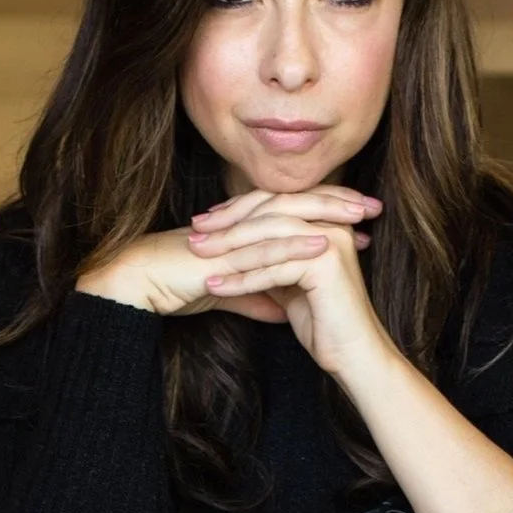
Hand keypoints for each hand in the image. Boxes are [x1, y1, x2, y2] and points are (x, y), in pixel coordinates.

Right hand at [80, 185, 379, 326]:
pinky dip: (296, 243)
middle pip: (298, 204)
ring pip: (287, 218)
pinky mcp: (224, 250)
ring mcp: (234, 233)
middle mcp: (244, 224)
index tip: (363, 218)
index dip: (329, 211)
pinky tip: (324, 243)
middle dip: (339, 203)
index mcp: (247, 228)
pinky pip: (265, 244)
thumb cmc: (176, 285)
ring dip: (326, 216)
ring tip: (361, 218)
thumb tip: (284, 309)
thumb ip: (257, 297)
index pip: (294, 212)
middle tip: (375, 205)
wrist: (137, 288)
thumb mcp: (229, 294)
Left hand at [185, 185, 395, 379]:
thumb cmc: (324, 321)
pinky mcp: (325, 264)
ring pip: (269, 237)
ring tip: (198, 255)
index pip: (277, 201)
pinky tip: (214, 286)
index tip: (206, 221)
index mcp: (328, 219)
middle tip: (195, 232)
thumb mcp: (291, 280)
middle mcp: (333, 223)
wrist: (354, 354)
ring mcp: (332, 241)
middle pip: (270, 211)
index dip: (239, 208)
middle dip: (229, 221)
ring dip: (228, 247)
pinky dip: (241, 278)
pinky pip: (272, 268)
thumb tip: (238, 245)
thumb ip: (273, 257)